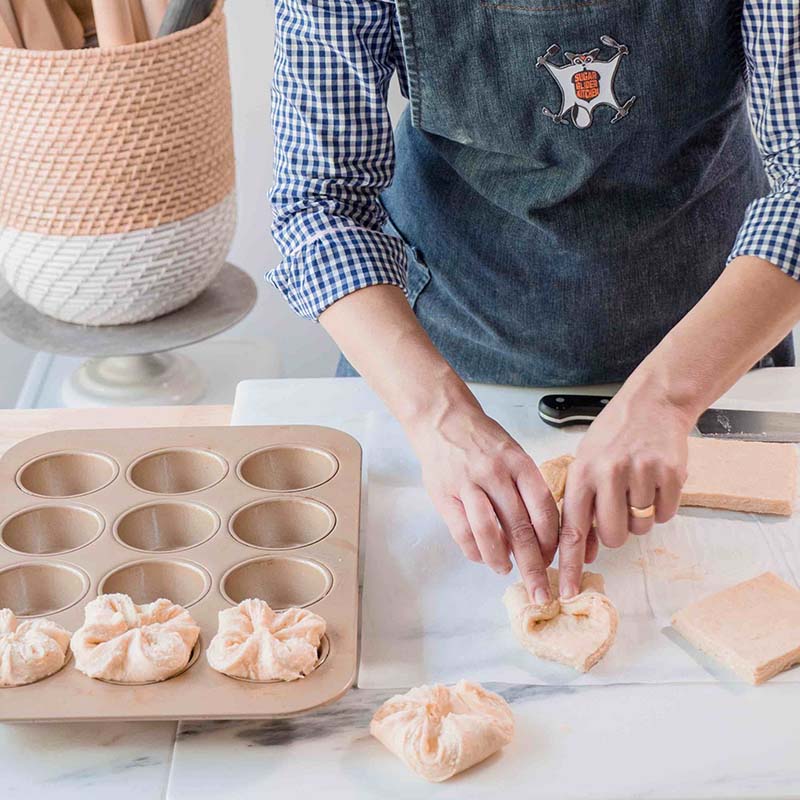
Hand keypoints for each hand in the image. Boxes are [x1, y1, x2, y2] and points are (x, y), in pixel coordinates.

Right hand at [406, 398, 559, 603]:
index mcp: (518, 463)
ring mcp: (468, 483)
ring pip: (489, 532)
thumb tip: (536, 535)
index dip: (550, 539)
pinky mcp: (444, 493)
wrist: (442, 418)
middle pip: (520, 527)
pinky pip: (462, 531)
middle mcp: (495, 473)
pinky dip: (474, 550)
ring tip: (505, 571)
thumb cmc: (482, 440)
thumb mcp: (513, 453)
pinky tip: (481, 557)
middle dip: (532, 565)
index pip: (543, 507)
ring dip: (500, 559)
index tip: (553, 558)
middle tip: (540, 590)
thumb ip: (524, 489)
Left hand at [558, 383, 694, 598]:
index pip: (571, 529)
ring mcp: (641, 473)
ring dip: (639, 516)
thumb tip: (584, 552)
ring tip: (636, 486)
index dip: (569, 564)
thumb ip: (582, 507)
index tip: (567, 592)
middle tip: (618, 509)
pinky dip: (661, 506)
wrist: (653, 403)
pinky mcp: (671, 474)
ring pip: (640, 527)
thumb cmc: (614, 436)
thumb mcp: (586, 464)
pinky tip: (654, 482)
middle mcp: (609, 474)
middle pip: (612, 536)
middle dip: (615, 532)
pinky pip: (664, 515)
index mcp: (582, 473)